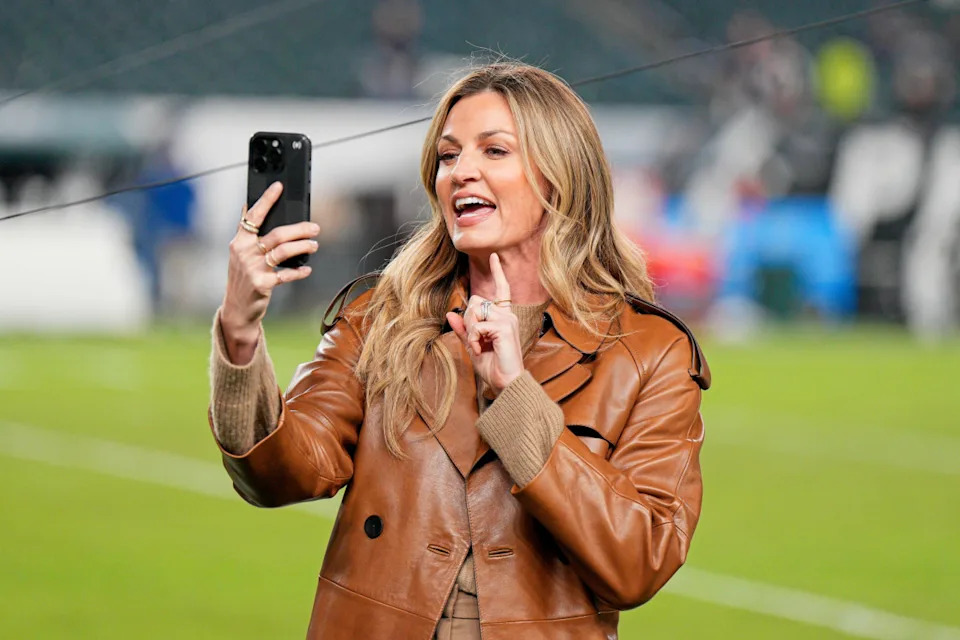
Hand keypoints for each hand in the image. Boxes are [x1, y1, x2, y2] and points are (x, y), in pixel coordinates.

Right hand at [220, 182, 319, 362]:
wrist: (237, 308)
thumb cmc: (243, 277)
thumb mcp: (240, 254)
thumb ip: (247, 233)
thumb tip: (249, 206)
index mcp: (239, 241)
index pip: (253, 216)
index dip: (266, 200)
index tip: (279, 186)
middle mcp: (244, 252)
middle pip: (277, 234)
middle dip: (299, 229)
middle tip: (315, 228)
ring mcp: (252, 268)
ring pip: (283, 251)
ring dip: (303, 246)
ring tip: (315, 244)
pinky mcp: (262, 284)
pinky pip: (286, 274)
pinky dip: (299, 271)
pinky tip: (307, 269)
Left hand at [446, 253, 523, 394]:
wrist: (506, 382)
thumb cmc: (493, 366)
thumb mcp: (473, 345)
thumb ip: (463, 330)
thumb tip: (449, 314)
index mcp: (502, 317)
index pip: (501, 289)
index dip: (497, 272)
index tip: (494, 256)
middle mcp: (507, 315)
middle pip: (477, 301)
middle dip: (468, 319)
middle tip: (473, 339)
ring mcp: (507, 320)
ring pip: (476, 311)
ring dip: (471, 330)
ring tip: (478, 346)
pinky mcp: (505, 328)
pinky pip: (479, 325)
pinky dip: (474, 339)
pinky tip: (481, 349)